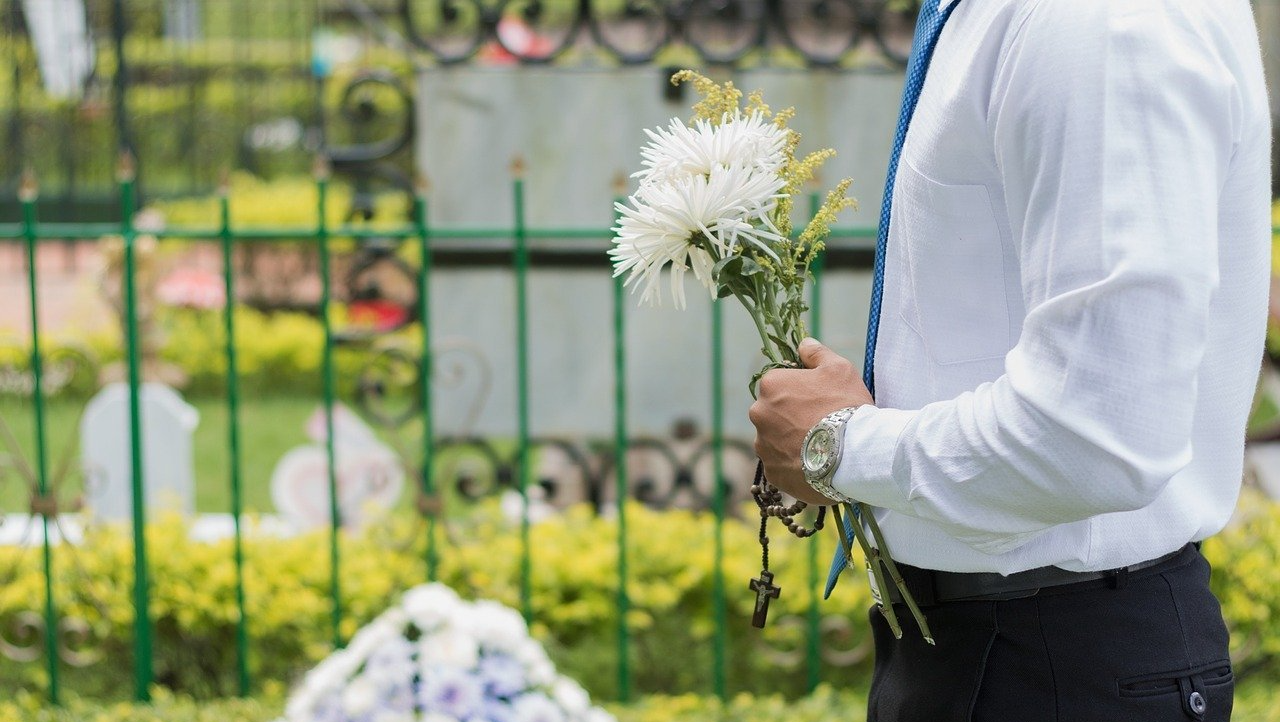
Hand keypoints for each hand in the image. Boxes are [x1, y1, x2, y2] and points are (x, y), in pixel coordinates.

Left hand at [747, 337, 873, 504]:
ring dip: (789, 441)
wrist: (854, 454)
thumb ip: (817, 353)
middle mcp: (758, 414)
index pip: (778, 384)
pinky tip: (814, 463)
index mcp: (770, 385)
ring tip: (819, 448)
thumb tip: (803, 343)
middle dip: (790, 417)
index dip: (798, 392)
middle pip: (772, 413)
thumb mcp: (839, 369)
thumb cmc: (846, 406)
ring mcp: (763, 446)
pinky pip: (779, 465)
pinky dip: (793, 464)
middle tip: (819, 424)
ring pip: (774, 440)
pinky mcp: (771, 472)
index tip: (817, 400)